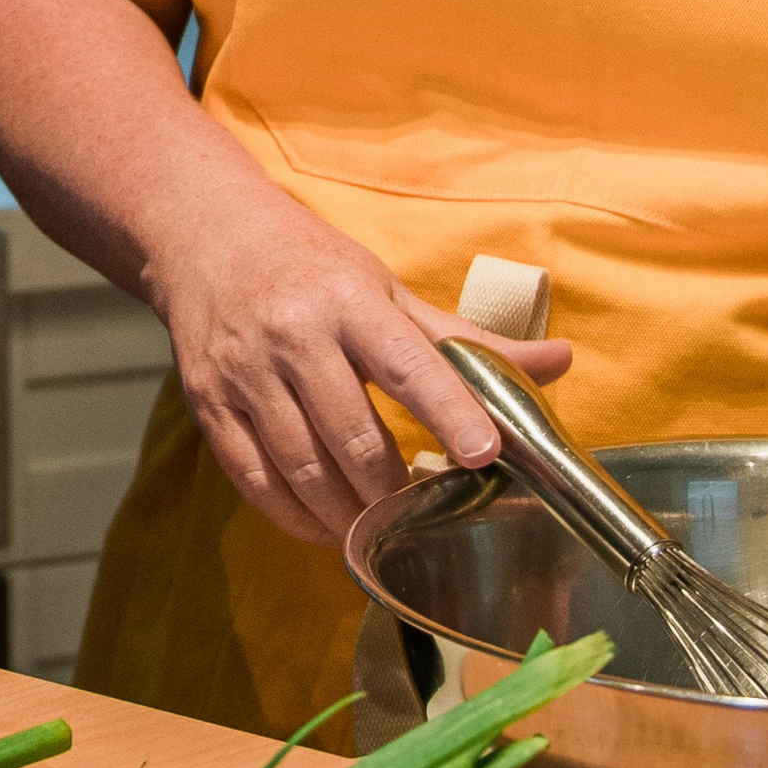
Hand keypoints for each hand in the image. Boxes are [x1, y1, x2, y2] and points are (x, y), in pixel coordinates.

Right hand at [147, 201, 573, 544]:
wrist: (206, 235)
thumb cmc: (311, 267)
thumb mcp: (388, 289)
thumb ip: (467, 340)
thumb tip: (562, 361)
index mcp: (349, 301)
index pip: (407, 361)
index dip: (448, 410)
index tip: (483, 453)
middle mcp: (294, 335)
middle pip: (350, 433)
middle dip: (389, 490)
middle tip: (421, 519)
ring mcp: (246, 372)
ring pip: (301, 465)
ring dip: (344, 513)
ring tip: (375, 532)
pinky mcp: (210, 402)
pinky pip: (253, 477)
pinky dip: (292, 515)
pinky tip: (323, 525)